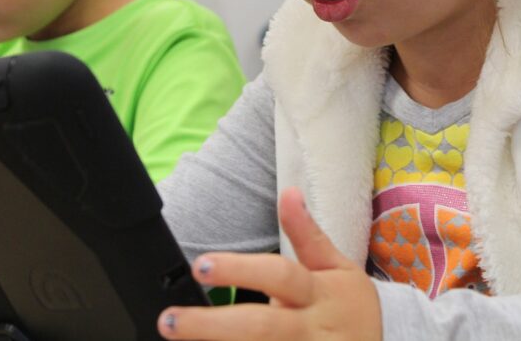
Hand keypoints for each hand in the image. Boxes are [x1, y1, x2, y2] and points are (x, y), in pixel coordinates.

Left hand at [158, 187, 382, 339]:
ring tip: (179, 340)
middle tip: (170, 321)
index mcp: (319, 294)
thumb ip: (308, 235)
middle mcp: (311, 330)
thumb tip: (288, 193)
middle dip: (212, 327)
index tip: (200, 265)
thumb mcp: (338, 267)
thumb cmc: (350, 305)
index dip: (240, 270)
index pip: (279, 277)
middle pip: (260, 329)